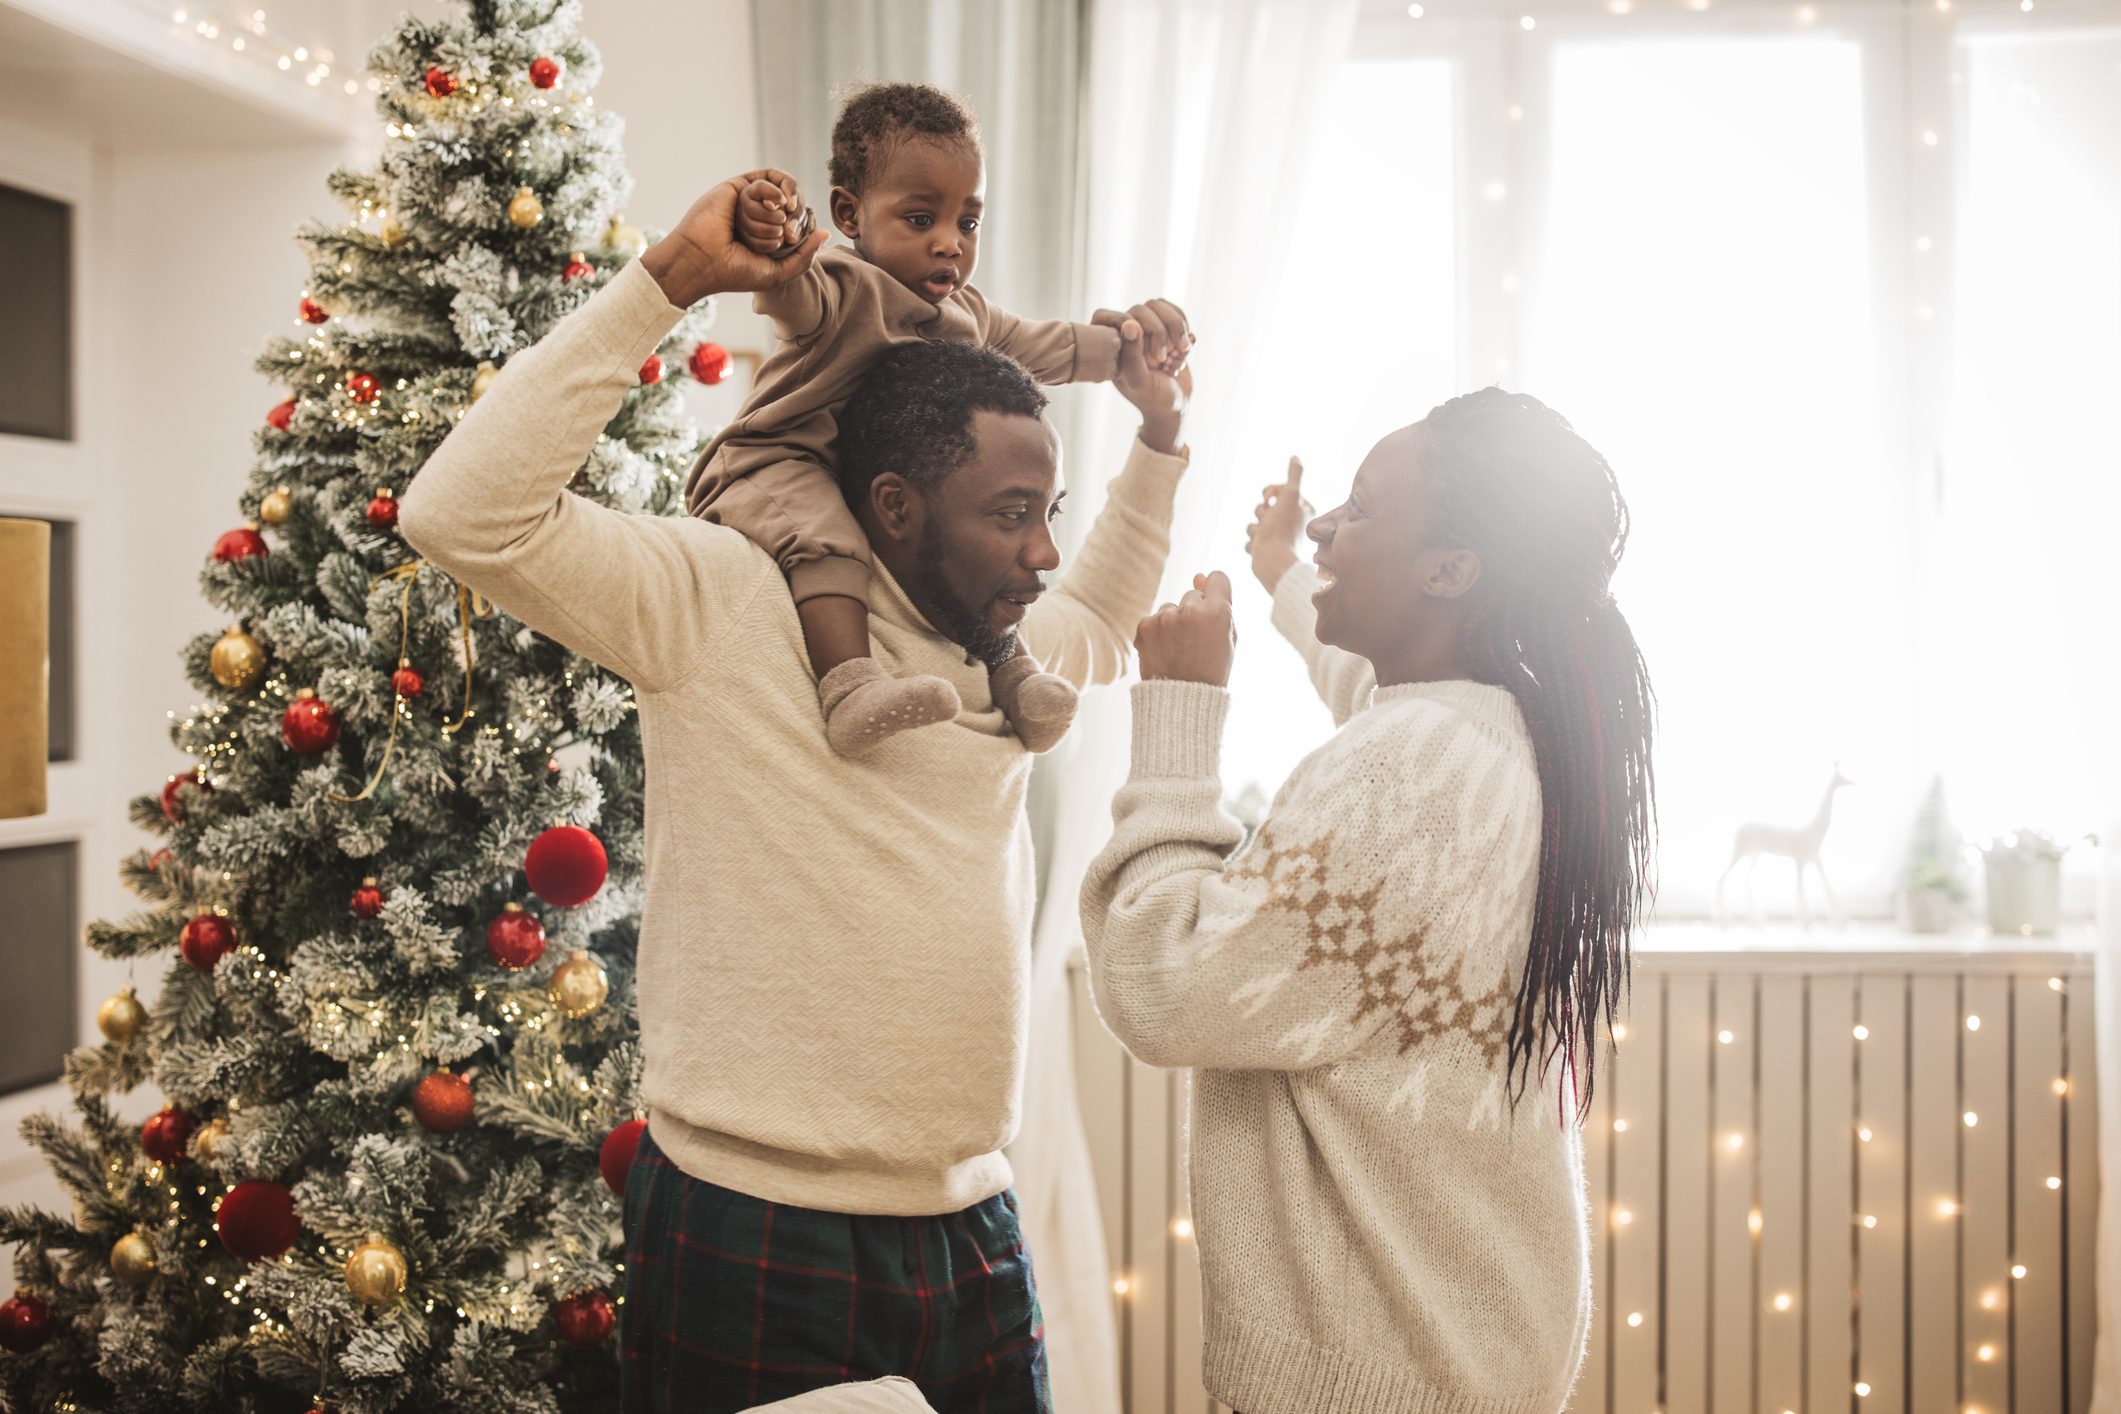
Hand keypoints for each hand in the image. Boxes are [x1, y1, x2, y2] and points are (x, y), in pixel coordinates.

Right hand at [639, 170, 828, 307]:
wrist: (701, 260)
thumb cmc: (734, 272)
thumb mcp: (778, 273)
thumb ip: (804, 258)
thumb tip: (826, 232)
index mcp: (767, 240)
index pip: (797, 227)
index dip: (803, 231)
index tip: (793, 241)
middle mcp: (759, 220)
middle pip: (793, 211)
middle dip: (792, 223)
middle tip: (784, 235)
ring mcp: (748, 202)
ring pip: (781, 196)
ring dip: (778, 213)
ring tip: (770, 227)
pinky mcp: (738, 186)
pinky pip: (768, 177)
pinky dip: (776, 189)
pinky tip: (776, 203)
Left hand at [1094, 299, 1193, 453]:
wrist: (1175, 406)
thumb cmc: (1152, 398)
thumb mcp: (1139, 380)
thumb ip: (1131, 354)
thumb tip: (1130, 323)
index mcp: (1111, 345)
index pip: (1106, 315)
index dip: (1125, 323)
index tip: (1143, 349)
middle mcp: (1127, 333)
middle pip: (1144, 308)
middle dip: (1161, 333)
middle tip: (1164, 360)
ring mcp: (1148, 329)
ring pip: (1163, 307)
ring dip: (1177, 330)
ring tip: (1179, 353)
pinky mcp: (1167, 328)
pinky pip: (1178, 314)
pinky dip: (1186, 332)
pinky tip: (1184, 352)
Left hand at [1135, 571, 1235, 685]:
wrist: (1182, 701)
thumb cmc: (1211, 669)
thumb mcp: (1227, 638)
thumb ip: (1219, 604)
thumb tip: (1197, 575)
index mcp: (1218, 611)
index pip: (1217, 577)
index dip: (1214, 592)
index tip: (1211, 609)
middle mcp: (1191, 609)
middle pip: (1191, 595)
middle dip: (1193, 613)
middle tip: (1195, 643)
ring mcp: (1166, 617)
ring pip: (1170, 608)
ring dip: (1173, 623)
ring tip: (1178, 651)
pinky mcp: (1145, 626)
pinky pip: (1153, 619)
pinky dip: (1156, 633)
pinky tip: (1163, 653)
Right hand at [1245, 457, 1311, 592]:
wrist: (1273, 562)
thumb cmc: (1282, 529)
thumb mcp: (1290, 496)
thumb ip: (1294, 476)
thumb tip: (1295, 457)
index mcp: (1301, 509)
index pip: (1275, 490)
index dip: (1269, 493)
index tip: (1271, 500)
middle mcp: (1291, 522)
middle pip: (1263, 506)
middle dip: (1261, 512)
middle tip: (1269, 522)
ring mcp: (1277, 536)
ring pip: (1255, 523)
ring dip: (1255, 528)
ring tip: (1264, 537)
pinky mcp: (1266, 549)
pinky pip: (1251, 539)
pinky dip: (1253, 542)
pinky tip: (1261, 547)